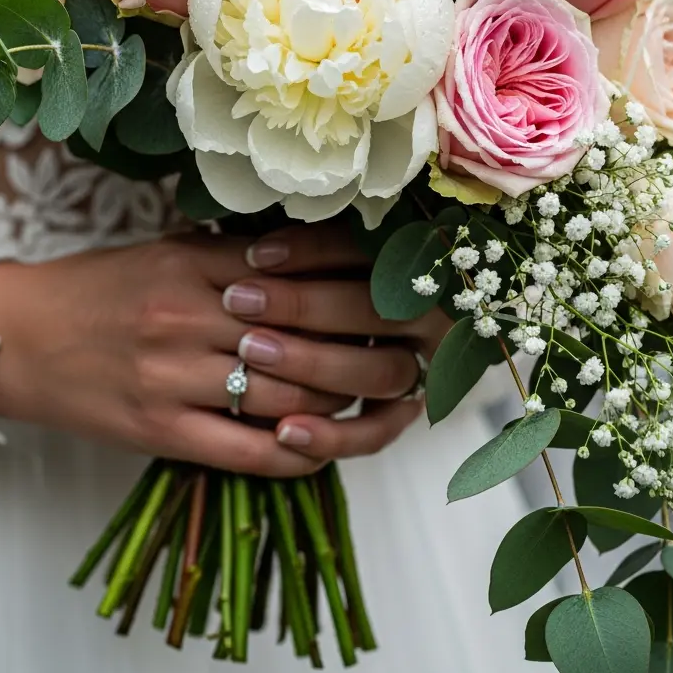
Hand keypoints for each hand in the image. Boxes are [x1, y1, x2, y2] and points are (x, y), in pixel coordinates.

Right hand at [0, 226, 448, 475]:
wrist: (15, 336)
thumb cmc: (96, 289)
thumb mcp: (163, 249)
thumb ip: (231, 251)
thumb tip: (312, 254)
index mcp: (193, 263)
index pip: (301, 269)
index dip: (364, 283)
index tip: (404, 293)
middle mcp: (188, 316)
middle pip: (309, 337)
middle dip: (376, 347)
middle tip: (419, 353)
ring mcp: (173, 378)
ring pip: (288, 398)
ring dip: (351, 405)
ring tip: (392, 400)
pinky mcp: (158, 431)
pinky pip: (245, 452)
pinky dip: (296, 455)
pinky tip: (325, 447)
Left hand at [226, 225, 451, 462]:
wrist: (353, 336)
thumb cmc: (311, 275)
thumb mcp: (315, 253)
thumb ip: (304, 244)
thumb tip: (253, 237)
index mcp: (420, 260)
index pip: (369, 250)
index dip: (313, 250)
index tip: (253, 256)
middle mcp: (432, 315)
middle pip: (376, 310)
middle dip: (303, 305)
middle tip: (240, 301)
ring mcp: (423, 367)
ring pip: (380, 372)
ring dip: (313, 363)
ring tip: (250, 351)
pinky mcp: (403, 414)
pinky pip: (377, 432)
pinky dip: (332, 435)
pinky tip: (284, 431)